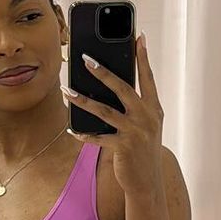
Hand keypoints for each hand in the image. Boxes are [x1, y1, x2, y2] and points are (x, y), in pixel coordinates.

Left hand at [63, 33, 163, 198]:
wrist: (148, 182)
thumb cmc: (142, 149)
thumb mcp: (145, 126)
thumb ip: (134, 106)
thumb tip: (111, 86)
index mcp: (154, 108)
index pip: (147, 78)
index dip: (143, 57)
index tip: (138, 37)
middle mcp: (147, 117)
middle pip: (122, 88)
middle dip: (103, 72)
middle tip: (85, 58)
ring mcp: (136, 132)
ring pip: (104, 110)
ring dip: (83, 100)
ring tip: (66, 90)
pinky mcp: (124, 147)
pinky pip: (98, 137)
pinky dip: (83, 133)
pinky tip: (71, 128)